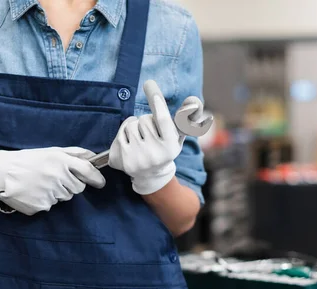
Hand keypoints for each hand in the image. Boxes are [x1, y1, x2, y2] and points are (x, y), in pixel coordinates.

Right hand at [0, 147, 104, 215]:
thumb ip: (74, 153)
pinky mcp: (42, 205)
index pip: (87, 171)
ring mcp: (50, 192)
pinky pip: (51, 205)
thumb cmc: (28, 160)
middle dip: (71, 184)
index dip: (96, 178)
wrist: (1, 172)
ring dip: (58, 192)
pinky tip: (35, 191)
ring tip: (42, 183)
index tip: (100, 183)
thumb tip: (93, 156)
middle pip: (78, 187)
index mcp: (61, 161)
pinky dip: (46, 200)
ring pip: (65, 197)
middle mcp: (58, 177)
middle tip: (55, 178)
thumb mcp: (51, 151)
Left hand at [109, 80, 181, 194]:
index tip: (150, 85)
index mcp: (170, 147)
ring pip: (132, 124)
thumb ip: (185, 119)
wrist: (149, 175)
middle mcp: (155, 154)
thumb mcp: (177, 137)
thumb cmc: (164, 149)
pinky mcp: (124, 158)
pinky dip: (125, 131)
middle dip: (146, 120)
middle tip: (150, 133)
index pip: (162, 120)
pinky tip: (131, 142)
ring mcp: (138, 157)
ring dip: (135, 126)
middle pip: (145, 119)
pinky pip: (122, 131)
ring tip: (140, 138)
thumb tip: (194, 100)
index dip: (156, 102)